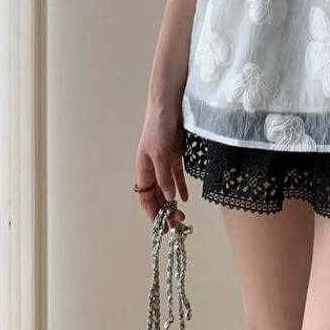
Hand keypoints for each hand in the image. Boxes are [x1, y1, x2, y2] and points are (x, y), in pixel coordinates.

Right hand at [135, 102, 188, 230]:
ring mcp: (164, 160)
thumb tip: (169, 198)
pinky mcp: (176, 154)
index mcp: (143, 168)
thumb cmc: (158, 125)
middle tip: (177, 223)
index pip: (146, 197)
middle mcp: (152, 167)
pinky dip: (181, 187)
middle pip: (157, 194)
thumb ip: (164, 175)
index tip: (162, 227)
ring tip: (182, 215)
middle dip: (164, 210)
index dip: (152, 212)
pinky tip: (185, 197)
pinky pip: (177, 175)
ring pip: (167, 187)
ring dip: (173, 201)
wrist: (169, 103)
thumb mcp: (160, 153)